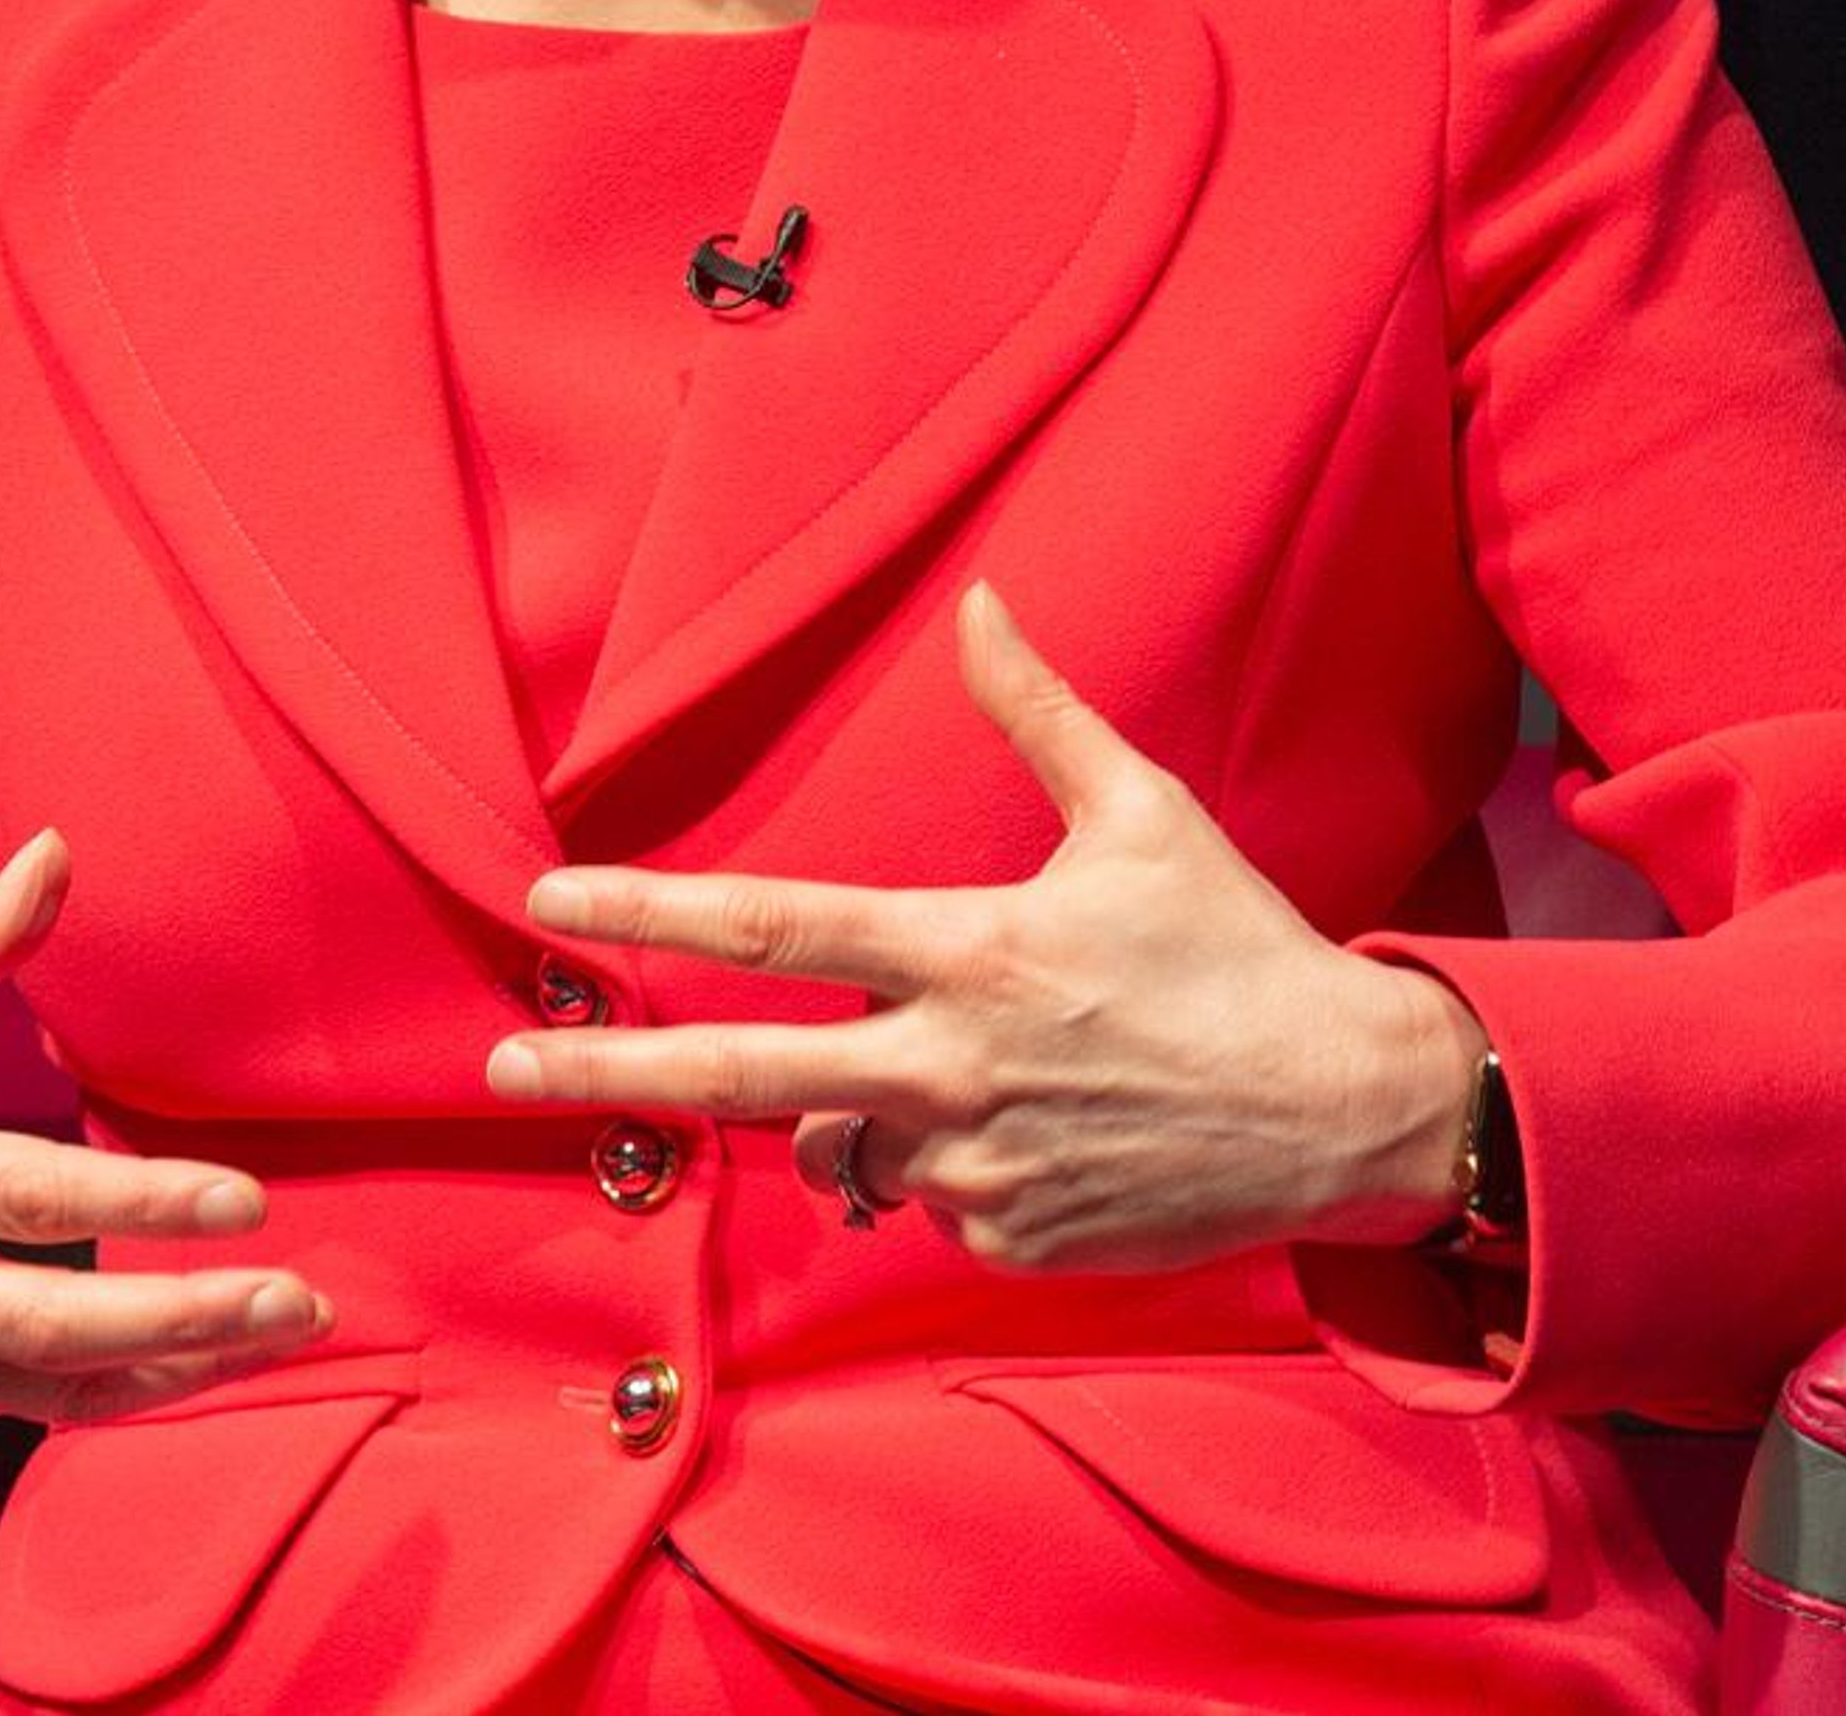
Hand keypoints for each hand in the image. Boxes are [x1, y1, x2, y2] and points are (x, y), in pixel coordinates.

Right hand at [0, 831, 331, 1427]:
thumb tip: (57, 849)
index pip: (34, 1196)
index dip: (147, 1204)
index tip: (246, 1199)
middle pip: (58, 1324)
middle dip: (187, 1320)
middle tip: (292, 1295)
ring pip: (55, 1386)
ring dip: (176, 1370)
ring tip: (276, 1330)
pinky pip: (25, 1411)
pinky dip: (114, 1395)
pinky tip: (193, 1366)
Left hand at [489, 582, 1487, 1273]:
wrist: (1348, 1109)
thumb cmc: (1238, 949)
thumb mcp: (1144, 815)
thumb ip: (1038, 714)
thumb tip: (984, 602)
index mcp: (970, 950)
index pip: (774, 926)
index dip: (649, 907)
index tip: (546, 898)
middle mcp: (952, 1066)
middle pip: (737, 1073)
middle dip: (604, 1071)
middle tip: (497, 1076)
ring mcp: (975, 1166)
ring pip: (839, 1151)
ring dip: (851, 1123)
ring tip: (954, 1081)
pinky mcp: (1009, 1242)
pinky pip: (925, 1205)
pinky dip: (946, 1169)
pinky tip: (1038, 1132)